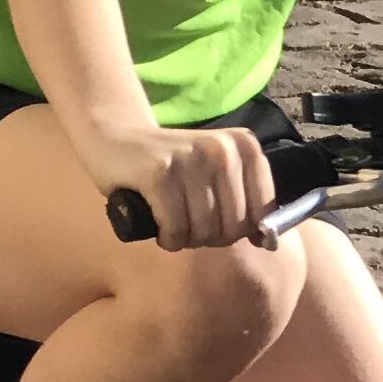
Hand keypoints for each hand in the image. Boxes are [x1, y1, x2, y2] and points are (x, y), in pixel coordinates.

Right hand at [90, 120, 274, 251]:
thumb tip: (268, 243)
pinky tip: (156, 222)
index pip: (262, 214)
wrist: (114, 138)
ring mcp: (191, 158)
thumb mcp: (216, 177)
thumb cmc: (171, 168)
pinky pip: (175, 228)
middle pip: (233, 226)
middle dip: (209, 237)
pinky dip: (166, 236)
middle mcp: (222, 148)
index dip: (237, 229)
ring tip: (171, 220)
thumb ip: (245, 205)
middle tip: (187, 221)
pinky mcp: (159, 172)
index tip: (215, 220)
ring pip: (204, 231)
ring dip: (185, 238)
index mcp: (245, 146)